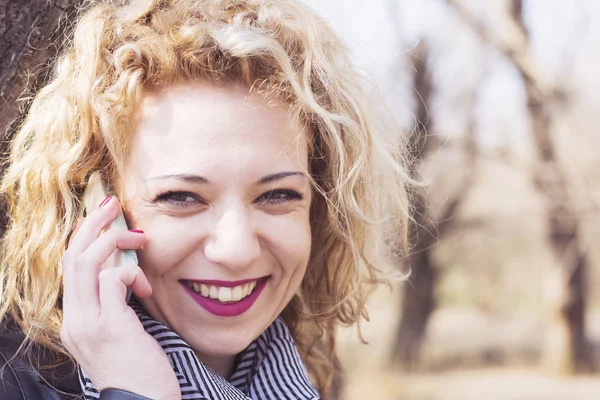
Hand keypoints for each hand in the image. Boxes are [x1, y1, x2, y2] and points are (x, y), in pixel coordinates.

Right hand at [61, 196, 180, 399]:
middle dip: (93, 225)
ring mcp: (88, 324)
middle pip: (72, 257)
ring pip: (86, 263)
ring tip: (140, 239)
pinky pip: (112, 280)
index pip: (70, 269)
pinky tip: (145, 287)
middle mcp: (74, 321)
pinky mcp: (109, 327)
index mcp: (76, 321)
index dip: (83, 238)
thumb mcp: (120, 334)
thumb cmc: (139, 370)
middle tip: (113, 204)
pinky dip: (130, 272)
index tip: (101, 218)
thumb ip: (116, 305)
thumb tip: (127, 274)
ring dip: (115, 241)